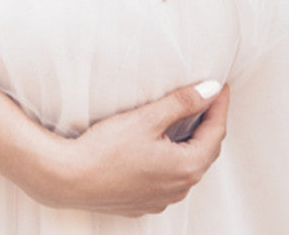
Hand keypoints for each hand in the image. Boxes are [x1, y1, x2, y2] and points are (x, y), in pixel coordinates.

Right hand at [25, 81, 229, 216]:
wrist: (68, 179)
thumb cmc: (104, 149)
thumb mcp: (147, 118)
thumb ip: (182, 103)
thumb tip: (210, 90)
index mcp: (186, 167)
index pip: (215, 131)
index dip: (219, 105)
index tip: (219, 86)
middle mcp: (179, 188)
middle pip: (204, 151)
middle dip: (208, 124)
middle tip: (206, 100)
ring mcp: (162, 199)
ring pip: (186, 167)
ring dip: (189, 145)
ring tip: (185, 122)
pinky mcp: (143, 203)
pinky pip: (167, 181)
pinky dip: (170, 162)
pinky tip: (158, 149)